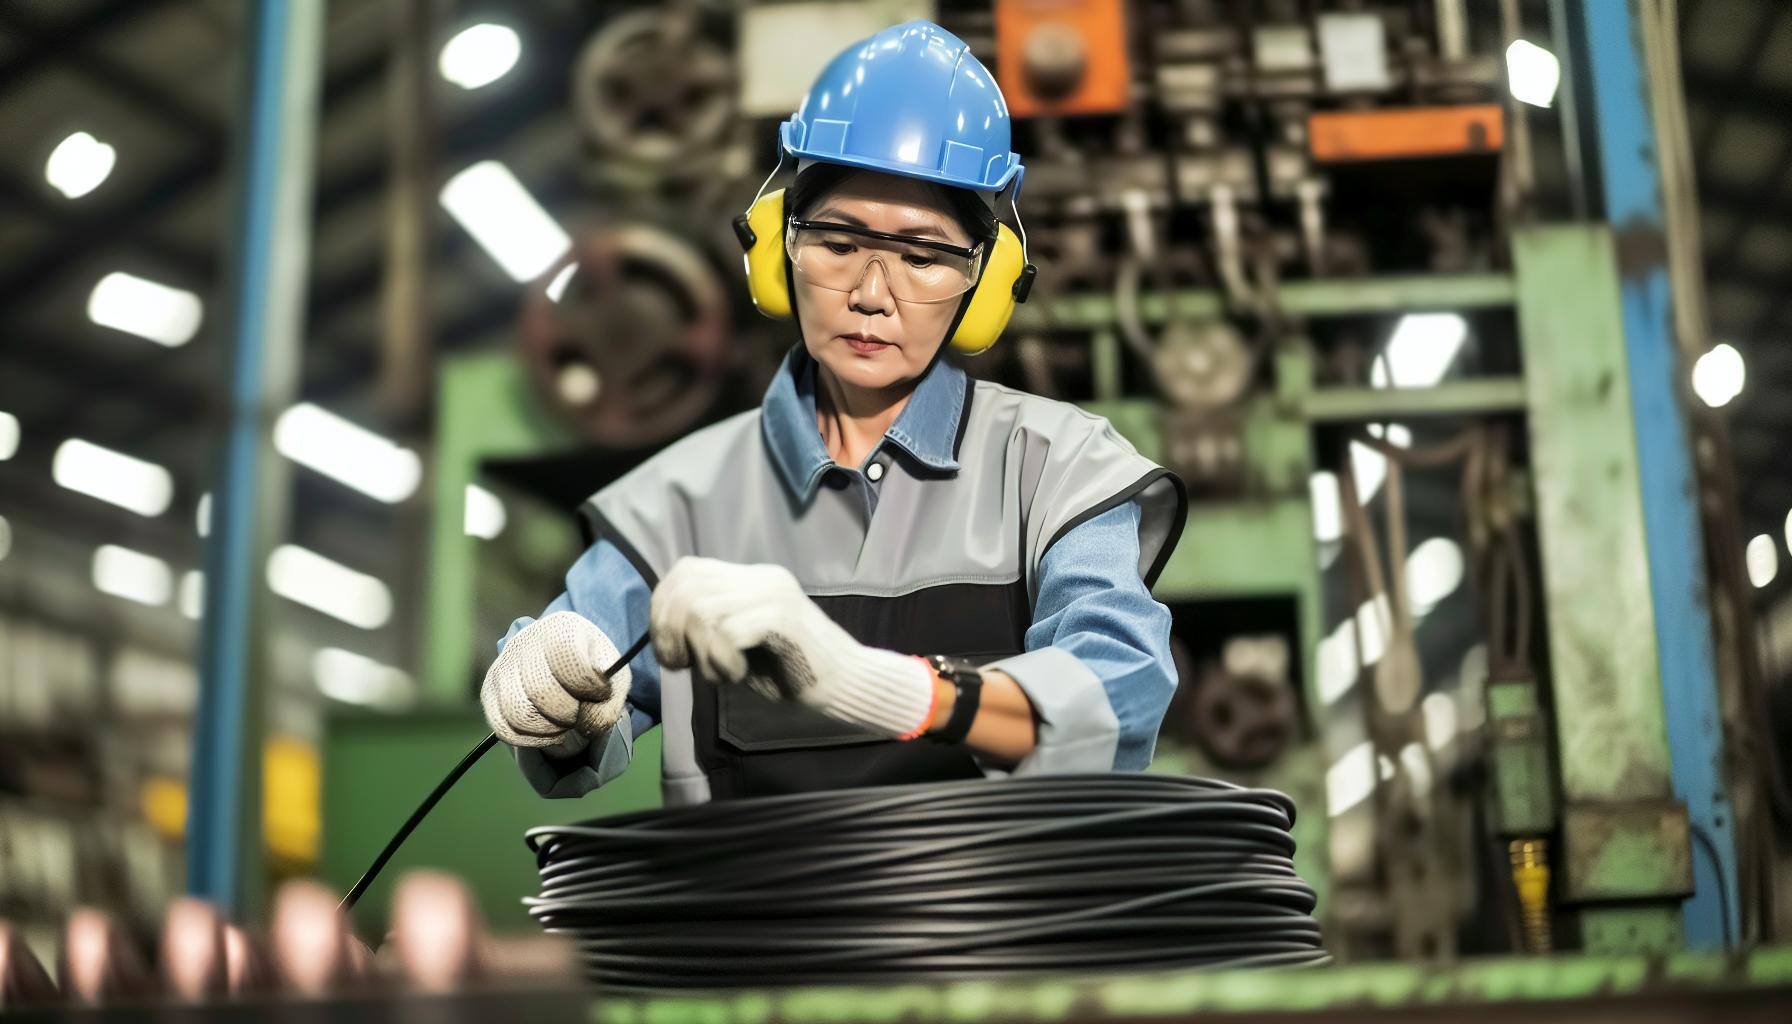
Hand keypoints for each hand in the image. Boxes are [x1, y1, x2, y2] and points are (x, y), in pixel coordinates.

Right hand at [480, 611, 631, 747]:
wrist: (568, 669)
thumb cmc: (594, 674)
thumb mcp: (613, 682)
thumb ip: (608, 704)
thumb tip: (585, 724)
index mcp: (561, 627)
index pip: (567, 656)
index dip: (587, 684)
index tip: (599, 692)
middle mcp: (524, 640)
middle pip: (541, 691)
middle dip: (568, 714)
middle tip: (579, 714)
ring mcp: (503, 666)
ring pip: (518, 712)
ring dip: (548, 730)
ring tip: (564, 725)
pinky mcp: (489, 692)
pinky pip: (503, 727)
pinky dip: (530, 739)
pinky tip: (548, 732)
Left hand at [649, 557, 934, 738]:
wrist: (846, 684)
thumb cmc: (790, 671)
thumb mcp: (738, 645)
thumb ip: (708, 628)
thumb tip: (664, 628)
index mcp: (750, 578)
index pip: (686, 570)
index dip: (662, 606)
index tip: (668, 648)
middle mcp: (761, 577)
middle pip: (687, 587)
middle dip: (670, 631)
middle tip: (680, 665)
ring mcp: (774, 594)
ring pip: (703, 611)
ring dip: (701, 654)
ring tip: (721, 674)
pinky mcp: (783, 618)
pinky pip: (728, 634)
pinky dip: (723, 662)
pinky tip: (739, 675)